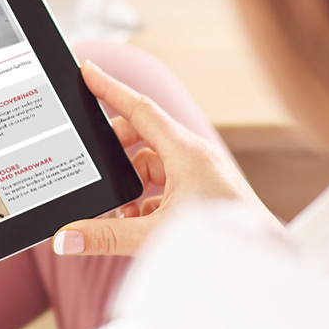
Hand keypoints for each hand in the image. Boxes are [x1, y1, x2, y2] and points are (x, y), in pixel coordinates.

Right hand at [52, 61, 274, 255]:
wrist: (264, 258)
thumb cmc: (222, 241)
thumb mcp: (155, 234)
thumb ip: (107, 236)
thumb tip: (64, 238)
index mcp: (185, 151)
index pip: (139, 108)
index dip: (109, 88)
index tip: (86, 70)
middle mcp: (193, 155)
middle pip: (141, 135)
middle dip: (116, 151)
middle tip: (96, 169)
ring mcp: (199, 172)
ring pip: (151, 163)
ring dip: (131, 184)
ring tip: (120, 212)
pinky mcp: (201, 190)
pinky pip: (164, 183)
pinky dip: (146, 199)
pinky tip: (139, 223)